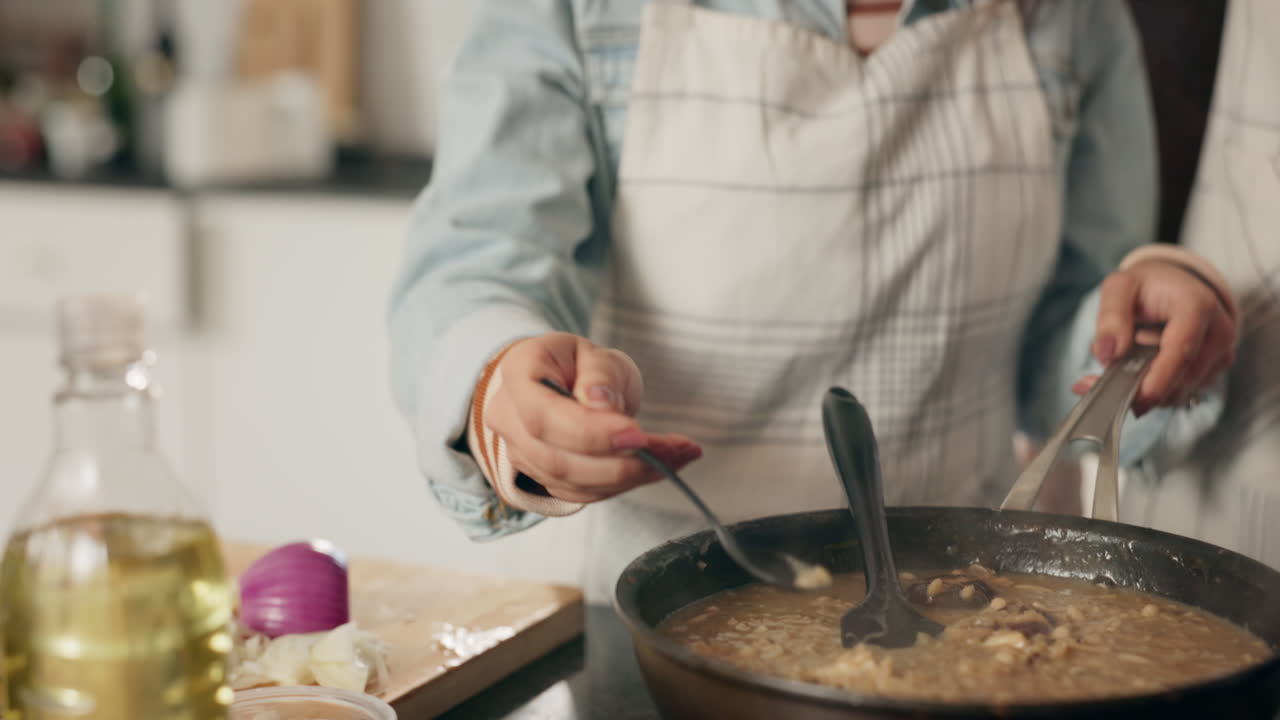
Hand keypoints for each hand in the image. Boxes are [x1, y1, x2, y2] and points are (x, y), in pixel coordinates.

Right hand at [484, 332, 701, 503]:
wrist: (562, 381)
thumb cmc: (578, 363)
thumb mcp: (595, 352)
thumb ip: (599, 375)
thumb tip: (602, 405)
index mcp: (518, 374)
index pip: (544, 416)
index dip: (590, 433)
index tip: (639, 435)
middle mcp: (509, 418)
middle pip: (557, 459)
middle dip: (621, 463)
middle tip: (673, 450)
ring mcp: (521, 454)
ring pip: (573, 483)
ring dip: (631, 476)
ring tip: (678, 456)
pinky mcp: (544, 478)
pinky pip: (584, 493)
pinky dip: (625, 485)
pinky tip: (661, 466)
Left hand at [1077, 260, 1236, 414]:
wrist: (1174, 286)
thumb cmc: (1147, 286)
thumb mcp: (1120, 287)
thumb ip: (1111, 316)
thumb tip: (1108, 353)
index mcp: (1198, 305)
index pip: (1182, 350)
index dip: (1160, 379)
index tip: (1137, 399)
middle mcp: (1218, 332)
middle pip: (1184, 377)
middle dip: (1142, 389)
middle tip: (1095, 384)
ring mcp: (1220, 353)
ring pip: (1182, 391)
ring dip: (1144, 391)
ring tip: (1111, 372)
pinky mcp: (1213, 370)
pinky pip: (1182, 392)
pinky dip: (1154, 391)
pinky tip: (1133, 375)